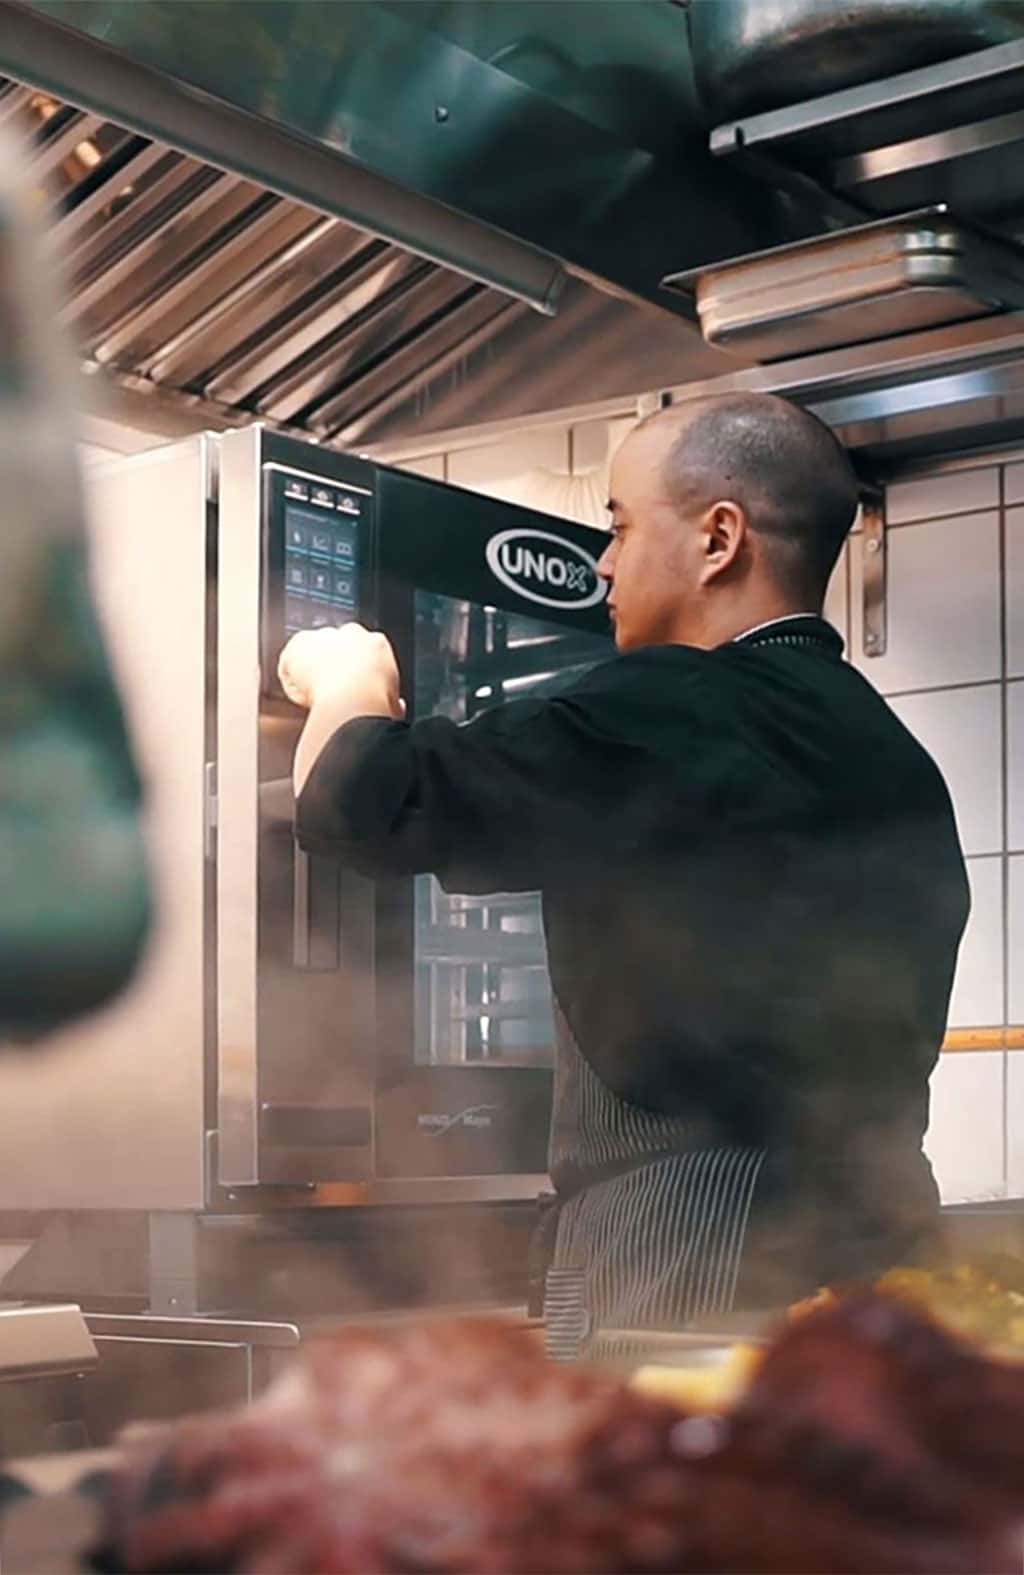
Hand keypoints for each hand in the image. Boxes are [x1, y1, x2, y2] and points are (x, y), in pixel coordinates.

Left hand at [278, 623, 401, 715]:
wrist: (353, 699)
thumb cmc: (376, 703)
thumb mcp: (393, 702)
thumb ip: (392, 699)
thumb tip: (397, 706)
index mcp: (377, 644)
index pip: (363, 650)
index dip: (354, 670)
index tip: (351, 688)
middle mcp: (351, 634)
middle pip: (334, 645)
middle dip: (330, 664)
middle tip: (328, 692)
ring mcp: (323, 637)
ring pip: (311, 653)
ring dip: (310, 672)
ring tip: (313, 698)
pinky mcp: (298, 645)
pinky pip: (289, 664)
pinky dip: (292, 681)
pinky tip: (300, 697)